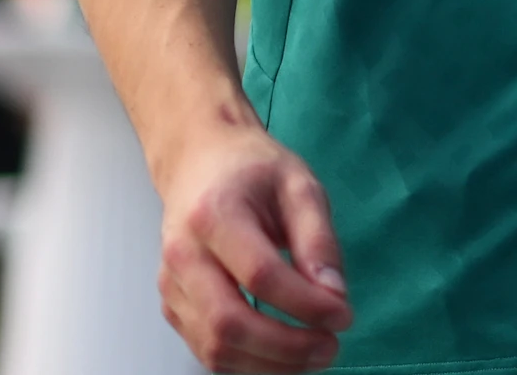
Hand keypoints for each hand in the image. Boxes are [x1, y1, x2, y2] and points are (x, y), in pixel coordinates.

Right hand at [153, 120, 354, 371]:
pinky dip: (248, 363)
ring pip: (214, 347)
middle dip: (286, 347)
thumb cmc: (252, 171)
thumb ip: (318, 240)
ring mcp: (172, 285)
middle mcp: (183, 256)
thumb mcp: (300, 186)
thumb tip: (334, 295)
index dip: (305, 305)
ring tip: (312, 356)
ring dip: (268, 364)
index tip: (344, 315)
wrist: (198, 163)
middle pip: (228, 323)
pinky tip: (282, 355)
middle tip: (330, 347)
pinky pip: (206, 350)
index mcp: (214, 216)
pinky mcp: (172, 306)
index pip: (260, 275)